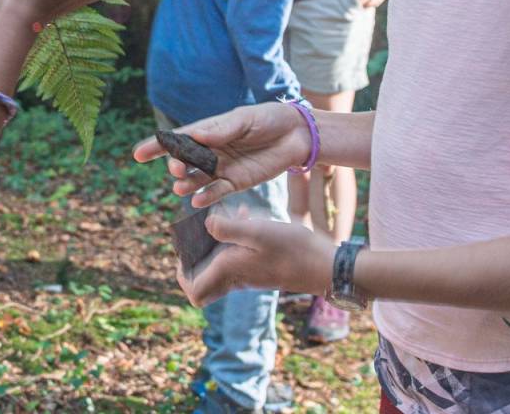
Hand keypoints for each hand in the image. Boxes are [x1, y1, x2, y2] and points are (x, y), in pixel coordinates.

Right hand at [132, 102, 311, 207]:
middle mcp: (211, 151)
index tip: (138, 154)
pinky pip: (216, 191)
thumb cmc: (268, 119)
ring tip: (181, 187)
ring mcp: (222, 168)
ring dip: (186, 184)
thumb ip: (222, 130)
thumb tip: (198, 137)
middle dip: (175, 166)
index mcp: (209, 131)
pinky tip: (196, 201)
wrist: (296, 135)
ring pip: (196, 179)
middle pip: (184, 161)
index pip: (178, 138)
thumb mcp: (245, 119)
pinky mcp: (236, 182)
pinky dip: (205, 197)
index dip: (157, 146)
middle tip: (177, 169)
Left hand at [178, 212, 335, 306]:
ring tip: (226, 218)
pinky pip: (239, 257)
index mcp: (229, 271)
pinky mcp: (262, 267)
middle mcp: (236, 278)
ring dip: (217, 244)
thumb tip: (206, 225)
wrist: (326, 265)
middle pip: (204, 283)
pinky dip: (236, 239)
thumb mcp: (259, 232)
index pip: (194, 292)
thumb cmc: (293, 249)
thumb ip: (228, 228)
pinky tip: (248, 216)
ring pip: (221, 266)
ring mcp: (250, 274)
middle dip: (196, 260)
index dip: (183, 276)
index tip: (185, 252)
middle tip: (199, 235)